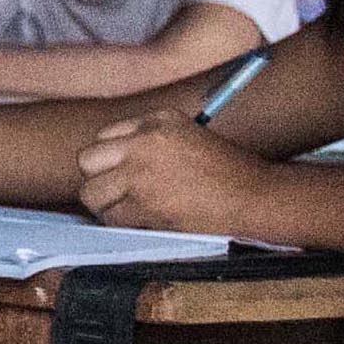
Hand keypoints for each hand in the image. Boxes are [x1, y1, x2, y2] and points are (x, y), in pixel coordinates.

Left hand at [75, 111, 267, 234]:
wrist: (256, 198)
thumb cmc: (228, 173)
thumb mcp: (188, 138)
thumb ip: (149, 142)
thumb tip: (109, 162)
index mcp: (159, 119)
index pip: (105, 136)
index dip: (111, 160)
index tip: (124, 173)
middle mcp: (145, 140)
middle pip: (87, 160)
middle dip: (98, 180)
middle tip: (119, 194)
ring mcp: (141, 171)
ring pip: (91, 192)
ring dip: (106, 206)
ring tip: (131, 210)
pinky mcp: (144, 203)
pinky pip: (111, 218)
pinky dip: (123, 224)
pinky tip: (146, 221)